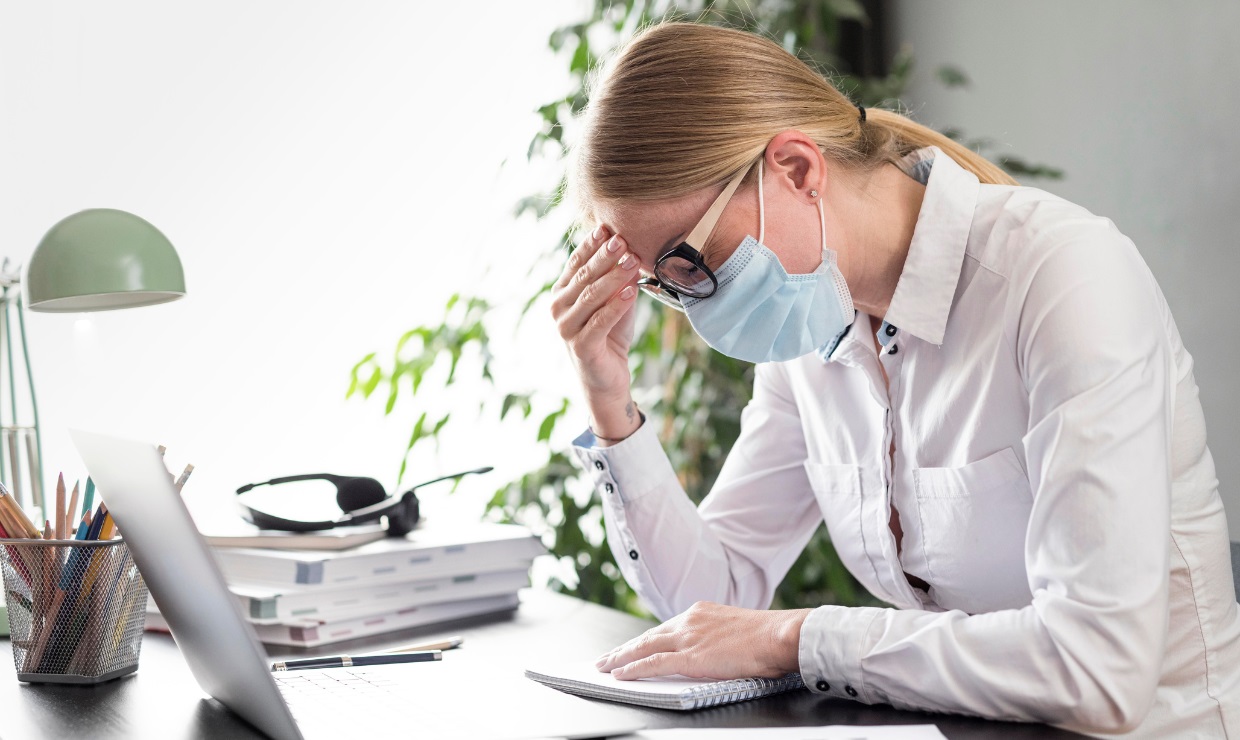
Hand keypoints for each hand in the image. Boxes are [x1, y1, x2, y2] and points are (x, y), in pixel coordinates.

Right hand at [550, 225, 640, 437]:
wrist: (607, 378)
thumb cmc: (610, 335)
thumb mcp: (615, 301)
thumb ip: (618, 279)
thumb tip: (630, 251)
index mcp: (562, 293)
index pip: (576, 262)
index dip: (591, 245)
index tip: (608, 227)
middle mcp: (557, 308)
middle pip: (584, 276)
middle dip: (605, 256)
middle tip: (623, 240)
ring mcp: (566, 328)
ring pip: (591, 296)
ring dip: (614, 277)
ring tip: (633, 262)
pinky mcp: (580, 346)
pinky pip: (600, 321)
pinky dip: (616, 305)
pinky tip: (631, 291)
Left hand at [594, 601, 812, 680]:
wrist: (779, 635)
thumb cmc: (767, 638)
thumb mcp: (734, 631)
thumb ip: (715, 639)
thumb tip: (709, 653)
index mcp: (700, 612)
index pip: (664, 628)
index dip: (643, 640)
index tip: (630, 647)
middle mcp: (689, 620)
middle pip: (648, 635)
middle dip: (625, 648)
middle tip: (606, 657)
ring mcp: (688, 637)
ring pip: (644, 647)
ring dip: (620, 658)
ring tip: (604, 666)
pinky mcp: (691, 656)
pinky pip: (653, 663)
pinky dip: (634, 668)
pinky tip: (620, 674)